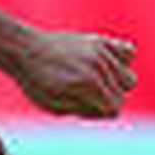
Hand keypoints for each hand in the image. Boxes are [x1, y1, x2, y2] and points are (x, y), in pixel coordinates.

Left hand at [14, 31, 136, 117]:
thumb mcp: (55, 107)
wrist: (25, 50)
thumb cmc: (36, 83)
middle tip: (85, 96)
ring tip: (94, 82)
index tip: (81, 108)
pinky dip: (121, 62)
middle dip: (107, 100)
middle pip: (124, 95)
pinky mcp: (101, 40)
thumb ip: (85, 110)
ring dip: (115, 84)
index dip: (98, 114)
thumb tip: (110, 110)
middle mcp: (98, 66)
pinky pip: (129, 52)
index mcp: (87, 84)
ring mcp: (101, 51)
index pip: (114, 110)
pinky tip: (103, 66)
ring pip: (129, 77)